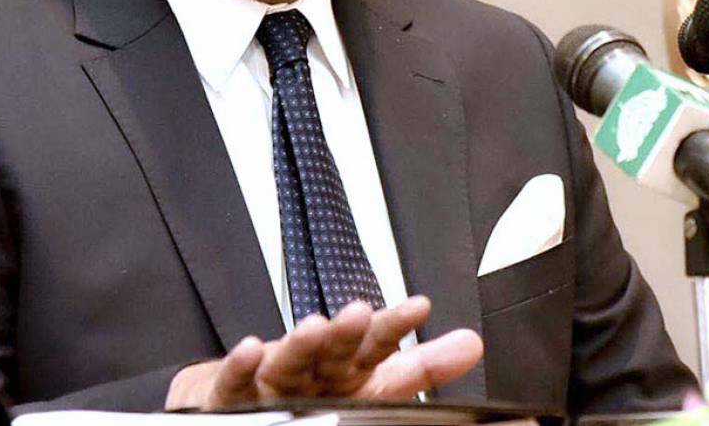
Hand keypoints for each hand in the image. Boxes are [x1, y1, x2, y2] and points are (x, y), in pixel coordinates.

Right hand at [164, 295, 482, 409]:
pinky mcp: (235, 396)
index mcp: (350, 369)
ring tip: (315, 328)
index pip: (377, 345)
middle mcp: (315, 370)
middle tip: (360, 314)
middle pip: (334, 349)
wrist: (245, 400)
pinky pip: (237, 383)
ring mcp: (276, 382)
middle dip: (347, 331)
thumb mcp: (374, 383)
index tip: (419, 307)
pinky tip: (251, 350)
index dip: (396, 326)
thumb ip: (423, 366)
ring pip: (290, 359)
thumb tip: (472, 343)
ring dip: (302, 342)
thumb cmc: (313, 391)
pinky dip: (242, 365)